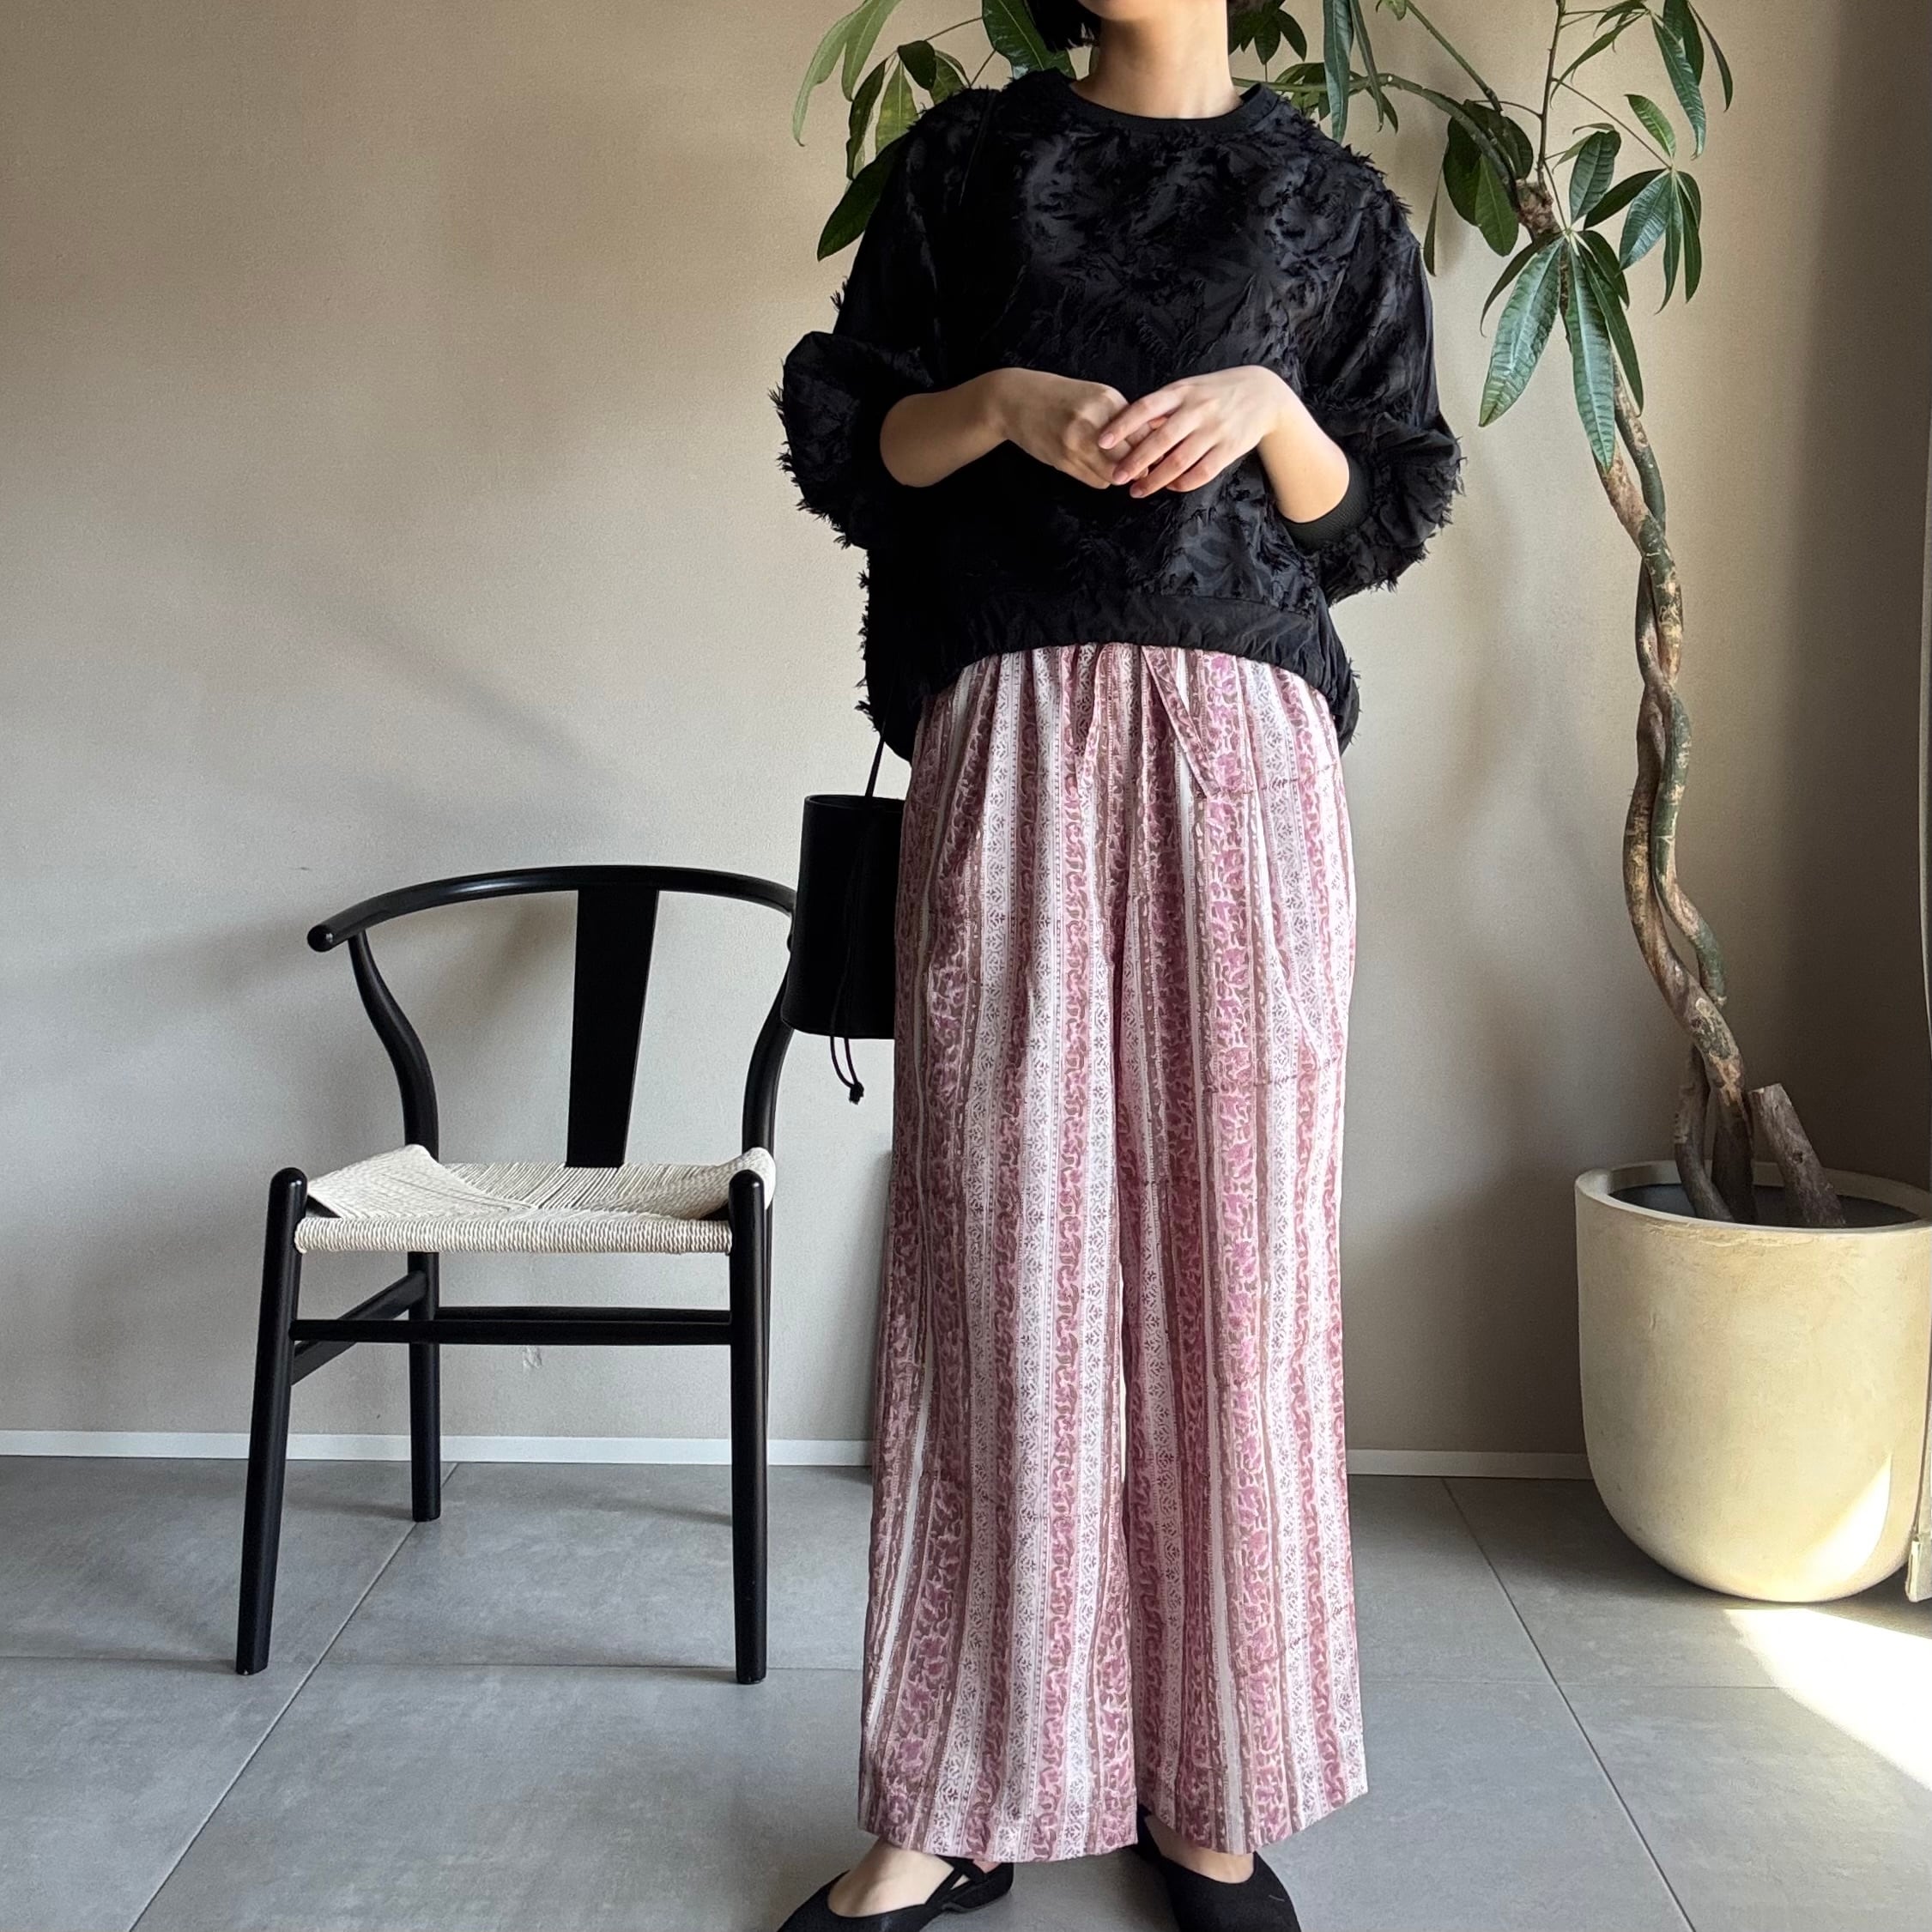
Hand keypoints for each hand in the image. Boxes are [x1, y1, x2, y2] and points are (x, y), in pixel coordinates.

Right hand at [986, 368, 1141, 489]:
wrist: (1015, 401)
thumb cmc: (1059, 398)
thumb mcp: (1094, 397)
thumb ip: (1121, 417)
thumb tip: (1151, 443)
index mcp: (1107, 400)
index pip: (1144, 433)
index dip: (1151, 448)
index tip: (1154, 455)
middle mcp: (1094, 420)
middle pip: (1133, 456)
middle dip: (1139, 466)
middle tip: (1139, 468)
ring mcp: (1077, 443)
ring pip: (1115, 473)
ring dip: (1119, 475)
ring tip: (1115, 467)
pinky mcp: (1064, 461)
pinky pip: (1097, 481)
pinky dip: (1102, 479)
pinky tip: (1094, 468)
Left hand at [1097, 366, 1296, 496]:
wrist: (1264, 394)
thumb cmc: (1216, 392)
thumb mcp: (1188, 389)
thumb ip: (1161, 407)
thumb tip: (1128, 425)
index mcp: (1182, 392)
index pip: (1145, 408)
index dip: (1122, 425)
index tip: (1102, 442)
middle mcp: (1197, 410)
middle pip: (1160, 439)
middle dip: (1135, 461)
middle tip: (1116, 477)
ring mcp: (1214, 430)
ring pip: (1179, 461)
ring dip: (1155, 479)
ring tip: (1137, 491)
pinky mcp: (1229, 448)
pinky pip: (1202, 472)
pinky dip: (1182, 484)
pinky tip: (1169, 487)